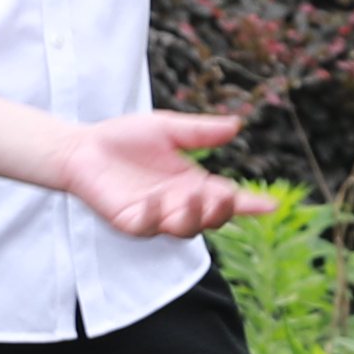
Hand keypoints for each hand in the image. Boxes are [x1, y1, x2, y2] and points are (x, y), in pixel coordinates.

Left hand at [64, 108, 260, 242]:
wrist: (82, 146)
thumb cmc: (124, 138)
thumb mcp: (167, 128)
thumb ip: (200, 131)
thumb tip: (237, 125)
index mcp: (193, 184)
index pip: (228, 198)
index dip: (250, 204)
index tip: (271, 204)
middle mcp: (179, 204)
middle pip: (211, 219)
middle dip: (221, 211)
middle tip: (225, 195)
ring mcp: (155, 216)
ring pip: (183, 228)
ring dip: (193, 216)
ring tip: (194, 195)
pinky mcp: (130, 222)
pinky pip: (147, 226)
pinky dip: (155, 215)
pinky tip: (156, 198)